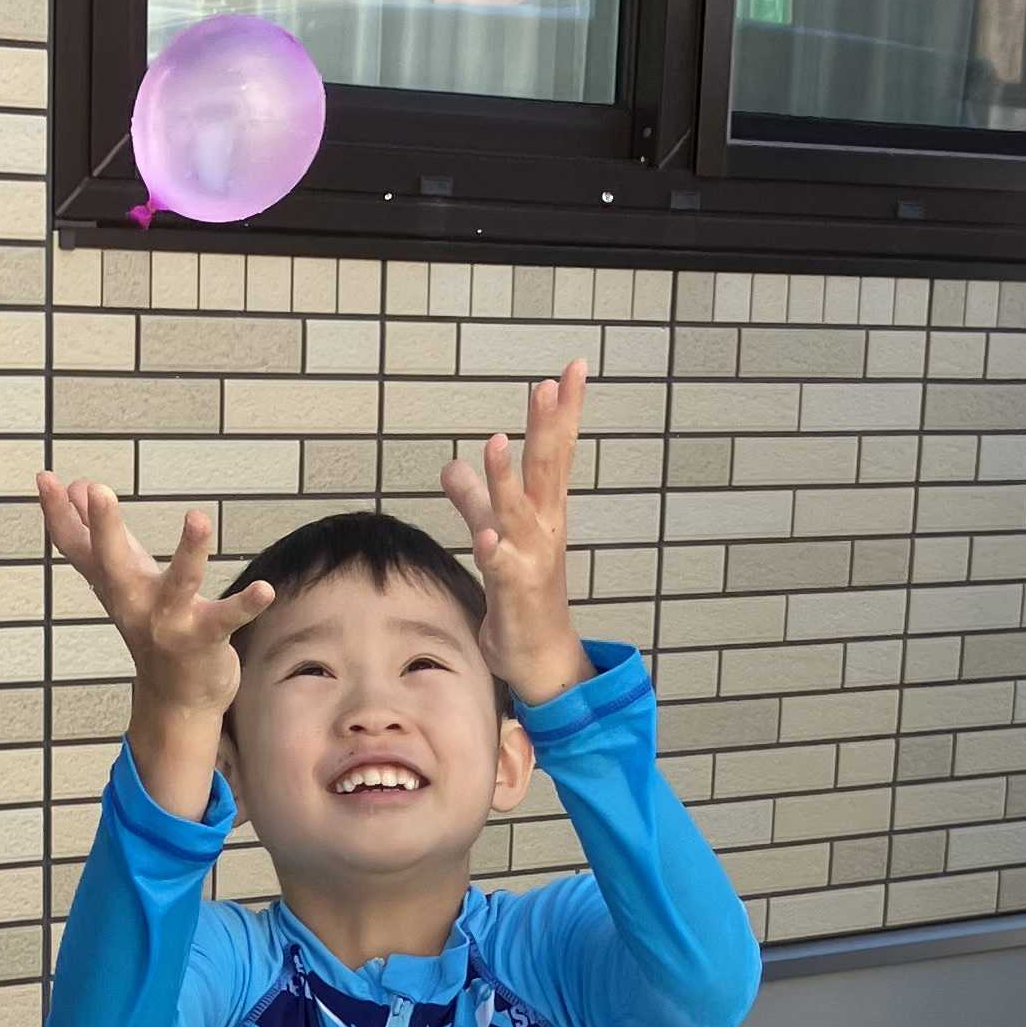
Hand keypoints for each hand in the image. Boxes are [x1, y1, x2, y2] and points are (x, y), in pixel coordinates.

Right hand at [38, 474, 271, 819]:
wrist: (175, 702)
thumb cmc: (150, 629)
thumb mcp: (121, 580)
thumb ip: (99, 536)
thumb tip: (79, 487)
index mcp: (113, 585)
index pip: (76, 547)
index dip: (57, 514)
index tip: (44, 478)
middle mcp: (133, 603)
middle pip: (113, 562)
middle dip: (103, 527)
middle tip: (94, 489)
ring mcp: (169, 623)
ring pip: (178, 585)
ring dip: (190, 552)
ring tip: (198, 517)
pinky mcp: (204, 639)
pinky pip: (226, 619)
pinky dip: (246, 605)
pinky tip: (264, 589)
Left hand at [443, 359, 592, 706]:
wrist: (541, 657)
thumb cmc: (522, 596)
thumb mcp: (494, 537)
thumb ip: (473, 500)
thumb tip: (451, 465)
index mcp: (543, 511)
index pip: (556, 451)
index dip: (563, 411)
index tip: (573, 369)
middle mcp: (544, 529)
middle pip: (547, 470)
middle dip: (548, 428)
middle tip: (550, 385)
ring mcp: (531, 560)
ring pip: (518, 513)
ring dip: (507, 480)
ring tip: (498, 443)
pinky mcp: (514, 593)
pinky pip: (501, 568)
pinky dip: (494, 550)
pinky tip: (486, 536)